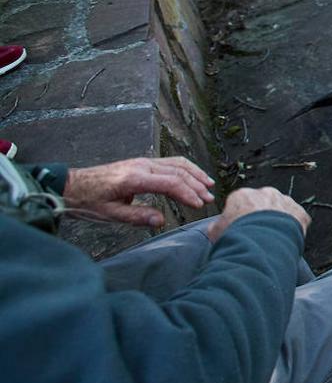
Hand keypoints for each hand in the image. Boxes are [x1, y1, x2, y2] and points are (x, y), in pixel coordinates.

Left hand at [63, 157, 214, 227]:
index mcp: (135, 178)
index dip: (188, 194)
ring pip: (176, 163)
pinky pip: (169, 162)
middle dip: (196, 185)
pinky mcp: (142, 163)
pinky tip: (193, 175)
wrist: (71, 185)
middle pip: (178, 172)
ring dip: (195, 174)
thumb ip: (138, 217)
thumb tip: (161, 221)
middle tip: (209, 199)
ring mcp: (142, 161)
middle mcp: (142, 165)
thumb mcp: (110, 214)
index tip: (199, 205)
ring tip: (209, 186)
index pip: (171, 183)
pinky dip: (185, 168)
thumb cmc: (88, 202)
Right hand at [206, 187, 310, 241]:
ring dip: (279, 220)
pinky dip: (294, 227)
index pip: (242, 202)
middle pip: (263, 203)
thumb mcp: (216, 232)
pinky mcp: (299, 213)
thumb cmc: (237, 238)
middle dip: (261, 216)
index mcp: (243, 195)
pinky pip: (297, 218)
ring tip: (273, 238)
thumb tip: (215, 227)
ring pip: (282, 208)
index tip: (241, 228)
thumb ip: (217, 226)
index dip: (241, 217)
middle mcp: (265, 193)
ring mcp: (284, 201)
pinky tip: (287, 239)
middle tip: (259, 233)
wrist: (260, 245)